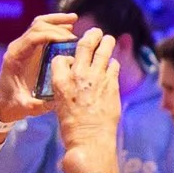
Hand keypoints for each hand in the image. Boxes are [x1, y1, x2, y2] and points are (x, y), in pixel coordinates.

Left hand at [0, 11, 78, 122]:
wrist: (2, 104)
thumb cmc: (13, 105)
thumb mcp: (27, 107)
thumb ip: (42, 104)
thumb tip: (62, 98)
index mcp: (16, 57)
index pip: (34, 37)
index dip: (53, 35)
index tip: (71, 40)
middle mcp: (18, 47)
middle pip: (37, 26)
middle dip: (57, 26)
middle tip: (77, 35)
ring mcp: (23, 46)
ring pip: (39, 24)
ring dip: (56, 20)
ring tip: (73, 18)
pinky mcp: (29, 49)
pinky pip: (41, 31)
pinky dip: (54, 26)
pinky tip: (68, 26)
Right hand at [52, 28, 123, 172]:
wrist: (90, 141)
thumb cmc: (73, 128)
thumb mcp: (61, 105)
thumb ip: (67, 88)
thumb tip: (75, 78)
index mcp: (60, 81)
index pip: (61, 57)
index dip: (67, 55)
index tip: (72, 56)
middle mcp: (78, 76)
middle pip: (84, 47)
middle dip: (90, 36)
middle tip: (95, 31)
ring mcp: (97, 79)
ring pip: (103, 52)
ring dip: (106, 43)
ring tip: (109, 38)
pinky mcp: (112, 85)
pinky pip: (113, 67)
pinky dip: (113, 63)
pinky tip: (113, 63)